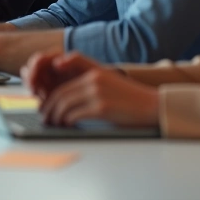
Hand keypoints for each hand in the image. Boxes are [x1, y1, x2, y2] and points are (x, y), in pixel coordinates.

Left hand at [25, 51, 157, 127]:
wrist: (154, 106)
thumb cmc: (131, 99)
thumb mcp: (109, 83)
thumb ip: (89, 87)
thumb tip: (68, 101)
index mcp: (94, 72)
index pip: (63, 84)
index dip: (51, 97)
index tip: (45, 106)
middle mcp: (93, 80)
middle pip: (60, 95)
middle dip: (49, 108)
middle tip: (44, 118)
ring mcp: (97, 93)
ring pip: (64, 105)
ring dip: (56, 117)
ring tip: (53, 124)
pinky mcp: (101, 107)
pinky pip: (74, 115)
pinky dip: (67, 122)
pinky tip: (66, 127)